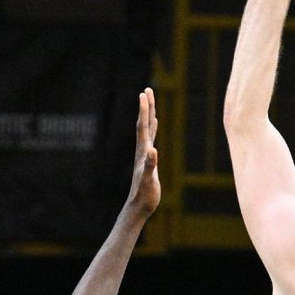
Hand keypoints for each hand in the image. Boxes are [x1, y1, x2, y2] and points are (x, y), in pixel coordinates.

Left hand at [126, 87, 159, 215]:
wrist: (139, 205)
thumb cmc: (144, 194)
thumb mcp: (148, 180)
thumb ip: (151, 165)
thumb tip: (153, 151)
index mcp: (142, 151)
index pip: (142, 127)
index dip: (144, 110)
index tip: (144, 94)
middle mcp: (142, 149)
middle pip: (144, 123)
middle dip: (146, 106)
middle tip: (147, 89)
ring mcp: (145, 153)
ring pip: (147, 129)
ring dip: (149, 114)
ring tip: (150, 101)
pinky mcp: (149, 159)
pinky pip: (151, 138)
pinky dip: (153, 128)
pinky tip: (155, 123)